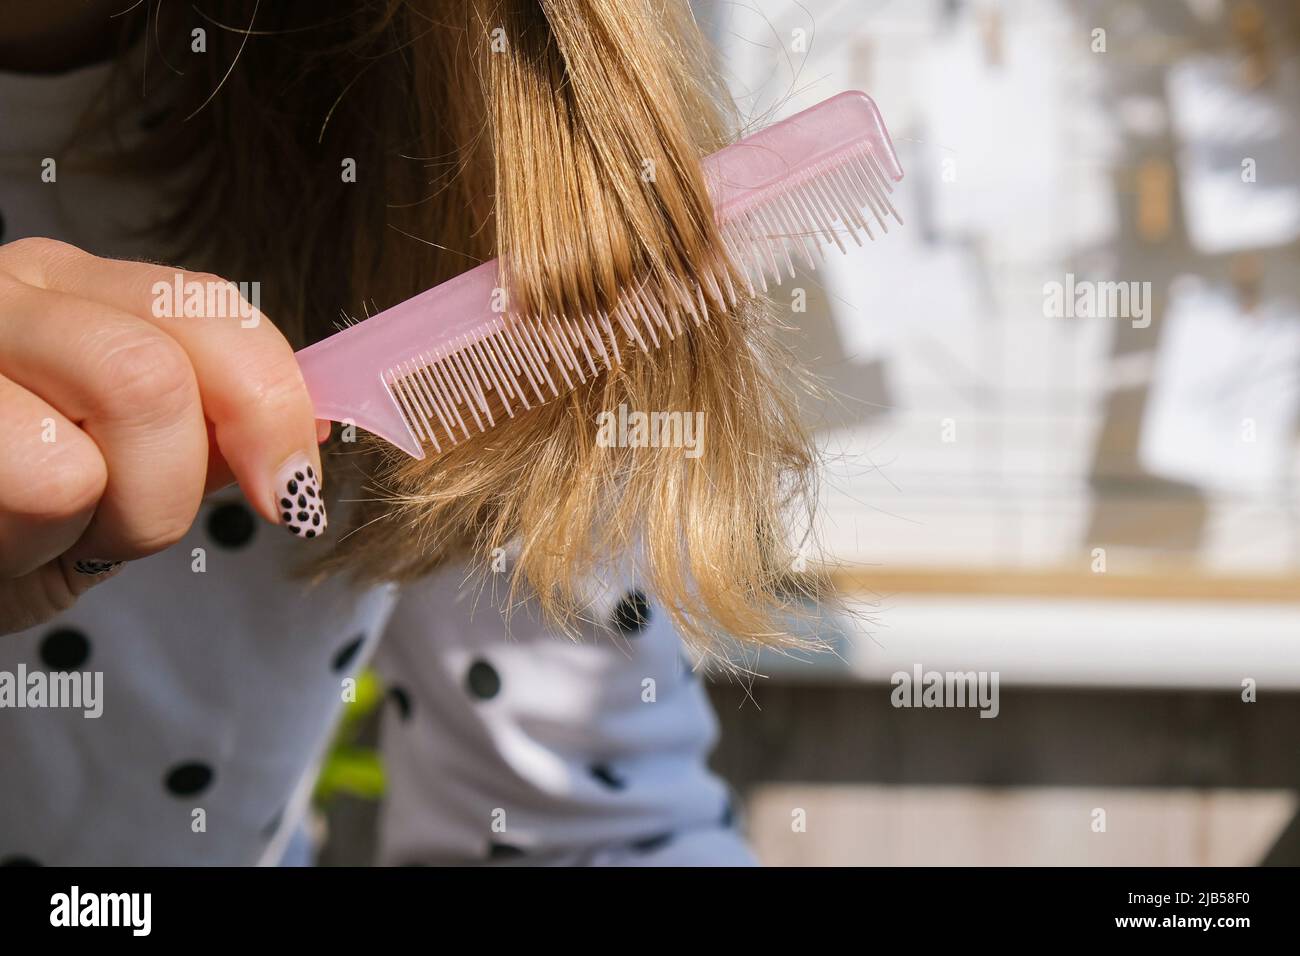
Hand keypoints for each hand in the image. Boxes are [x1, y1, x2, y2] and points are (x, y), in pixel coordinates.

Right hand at [0, 238, 325, 634]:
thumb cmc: (4, 517)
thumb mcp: (118, 466)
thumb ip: (203, 432)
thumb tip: (309, 430)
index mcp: (74, 286)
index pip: (214, 312)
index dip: (273, 407)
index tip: (290, 494)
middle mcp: (5, 291)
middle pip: (156, 377)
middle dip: (168, 487)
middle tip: (119, 524)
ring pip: (96, 439)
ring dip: (97, 521)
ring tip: (39, 525)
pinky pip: (39, 483)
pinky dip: (29, 543)